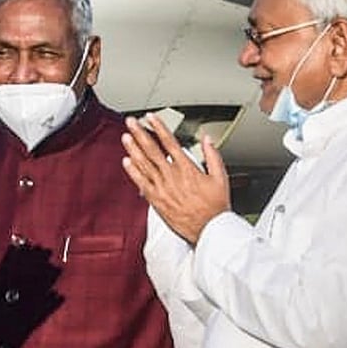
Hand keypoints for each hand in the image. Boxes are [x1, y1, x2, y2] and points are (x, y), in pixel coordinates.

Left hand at [120, 114, 230, 243]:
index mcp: (187, 168)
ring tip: (125, 137)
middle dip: (140, 133)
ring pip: (144, 164)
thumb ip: (213, 156)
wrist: (209, 230)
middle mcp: (172, 176)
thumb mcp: (221, 177)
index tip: (151, 117)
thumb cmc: (215, 207)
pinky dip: (133, 172)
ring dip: (133, 149)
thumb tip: (207, 139)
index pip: (170, 142)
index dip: (158, 127)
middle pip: (152, 150)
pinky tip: (126, 162)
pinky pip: (142, 183)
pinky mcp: (157, 201)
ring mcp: (163, 188)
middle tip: (131, 122)